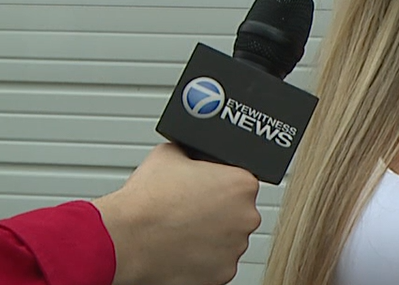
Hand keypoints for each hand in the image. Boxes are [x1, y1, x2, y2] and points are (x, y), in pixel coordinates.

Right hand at [93, 143, 262, 284]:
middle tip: (189, 212)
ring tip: (181, 231)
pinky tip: (181, 249)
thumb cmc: (146, 201)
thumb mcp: (169, 153)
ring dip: (210, 236)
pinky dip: (202, 259)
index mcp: (242, 184)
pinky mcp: (223, 274)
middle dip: (217, 212)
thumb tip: (192, 154)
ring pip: (227, 239)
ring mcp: (236, 248)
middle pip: (236, 212)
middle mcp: (247, 217)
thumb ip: (192, 153)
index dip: (217, 185)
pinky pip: (216, 263)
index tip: (201, 191)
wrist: (124, 239)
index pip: (239, 182)